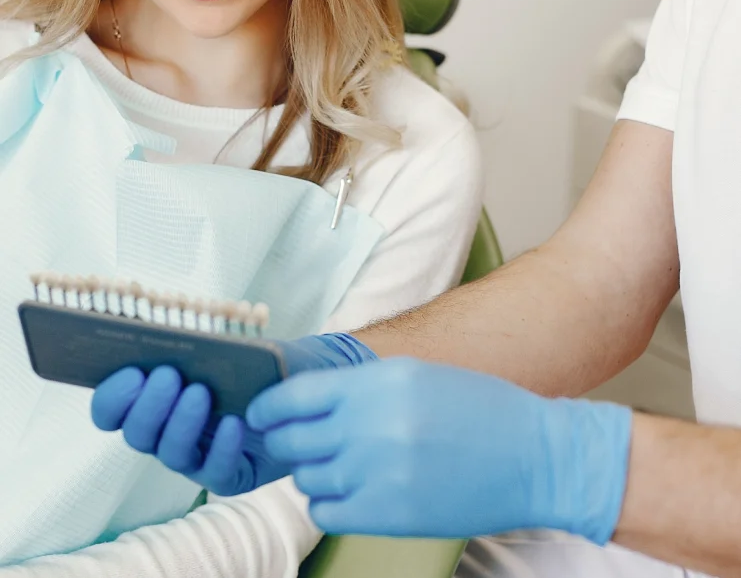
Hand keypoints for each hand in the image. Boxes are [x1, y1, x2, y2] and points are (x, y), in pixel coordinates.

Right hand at [90, 333, 376, 495]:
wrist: (304, 381)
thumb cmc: (254, 357)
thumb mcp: (225, 343)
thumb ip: (196, 341)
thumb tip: (168, 328)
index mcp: (154, 398)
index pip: (110, 411)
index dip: (112, 397)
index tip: (131, 371)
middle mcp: (166, 431)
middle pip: (136, 434)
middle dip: (147, 405)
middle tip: (168, 375)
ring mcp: (195, 457)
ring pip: (170, 453)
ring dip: (181, 423)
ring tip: (200, 392)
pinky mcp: (228, 476)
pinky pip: (215, 471)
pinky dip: (222, 446)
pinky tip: (235, 422)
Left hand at [248, 358, 632, 541]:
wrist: (532, 456)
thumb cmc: (479, 410)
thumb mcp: (416, 377)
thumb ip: (360, 388)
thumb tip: (306, 402)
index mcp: (379, 381)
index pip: (295, 394)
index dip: (268, 406)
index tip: (259, 414)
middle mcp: (371, 423)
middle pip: (293, 438)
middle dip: (288, 440)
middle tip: (297, 442)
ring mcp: (378, 471)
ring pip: (307, 476)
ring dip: (314, 472)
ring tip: (342, 465)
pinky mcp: (387, 514)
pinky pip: (325, 511)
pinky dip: (329, 502)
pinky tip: (352, 492)